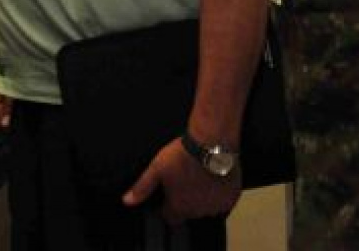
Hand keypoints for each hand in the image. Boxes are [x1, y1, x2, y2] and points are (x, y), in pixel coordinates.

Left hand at [123, 137, 241, 224]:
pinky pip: (223, 202)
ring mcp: (216, 205)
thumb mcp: (157, 168)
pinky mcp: (231, 197)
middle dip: (187, 200)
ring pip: (207, 207)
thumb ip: (143, 186)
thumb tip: (127, 201)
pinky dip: (219, 194)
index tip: (170, 194)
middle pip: (189, 212)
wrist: (211, 140)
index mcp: (179, 207)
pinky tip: (214, 179)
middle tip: (185, 179)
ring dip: (203, 197)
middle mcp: (198, 211)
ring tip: (200, 177)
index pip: (171, 218)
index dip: (168, 206)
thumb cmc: (183, 154)